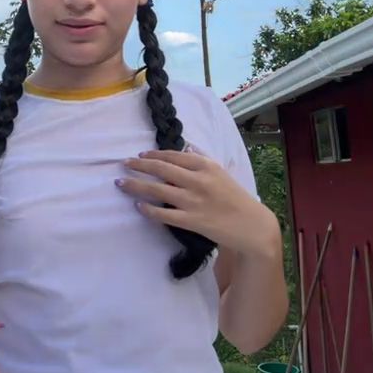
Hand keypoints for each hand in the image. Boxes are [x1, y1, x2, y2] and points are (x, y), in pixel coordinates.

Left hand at [117, 150, 279, 258]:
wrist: (251, 226)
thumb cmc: (235, 198)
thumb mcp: (221, 172)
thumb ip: (202, 159)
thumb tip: (187, 147)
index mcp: (206, 166)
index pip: (173, 155)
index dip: (153, 154)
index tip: (140, 155)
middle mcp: (198, 180)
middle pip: (161, 169)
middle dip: (139, 165)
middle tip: (124, 164)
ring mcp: (193, 201)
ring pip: (157, 190)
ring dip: (136, 185)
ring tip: (121, 183)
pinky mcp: (192, 221)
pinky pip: (164, 214)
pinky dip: (149, 209)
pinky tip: (138, 205)